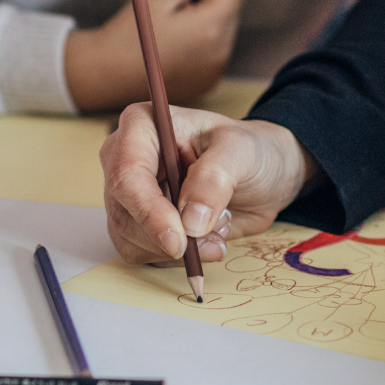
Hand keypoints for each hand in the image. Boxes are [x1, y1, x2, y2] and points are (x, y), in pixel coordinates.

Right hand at [65, 0, 246, 111]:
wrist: (106, 76)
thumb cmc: (129, 32)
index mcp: (211, 28)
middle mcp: (221, 53)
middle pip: (232, 7)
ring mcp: (215, 71)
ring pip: (226, 28)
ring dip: (209, 16)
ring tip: (173, 20)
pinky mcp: (207, 82)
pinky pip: (216, 50)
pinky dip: (203, 39)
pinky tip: (175, 40)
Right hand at [102, 103, 313, 263]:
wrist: (260, 176)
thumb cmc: (248, 152)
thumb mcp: (241, 152)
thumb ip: (215, 178)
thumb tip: (190, 221)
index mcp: (142, 126)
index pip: (127, 174)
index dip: (149, 211)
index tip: (180, 238)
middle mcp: (124, 159)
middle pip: (124, 213)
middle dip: (169, 236)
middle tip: (214, 234)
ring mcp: (128, 194)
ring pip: (130, 240)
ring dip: (178, 249)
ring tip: (216, 227)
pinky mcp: (136, 223)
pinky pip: (141, 254)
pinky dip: (176, 257)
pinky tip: (204, 239)